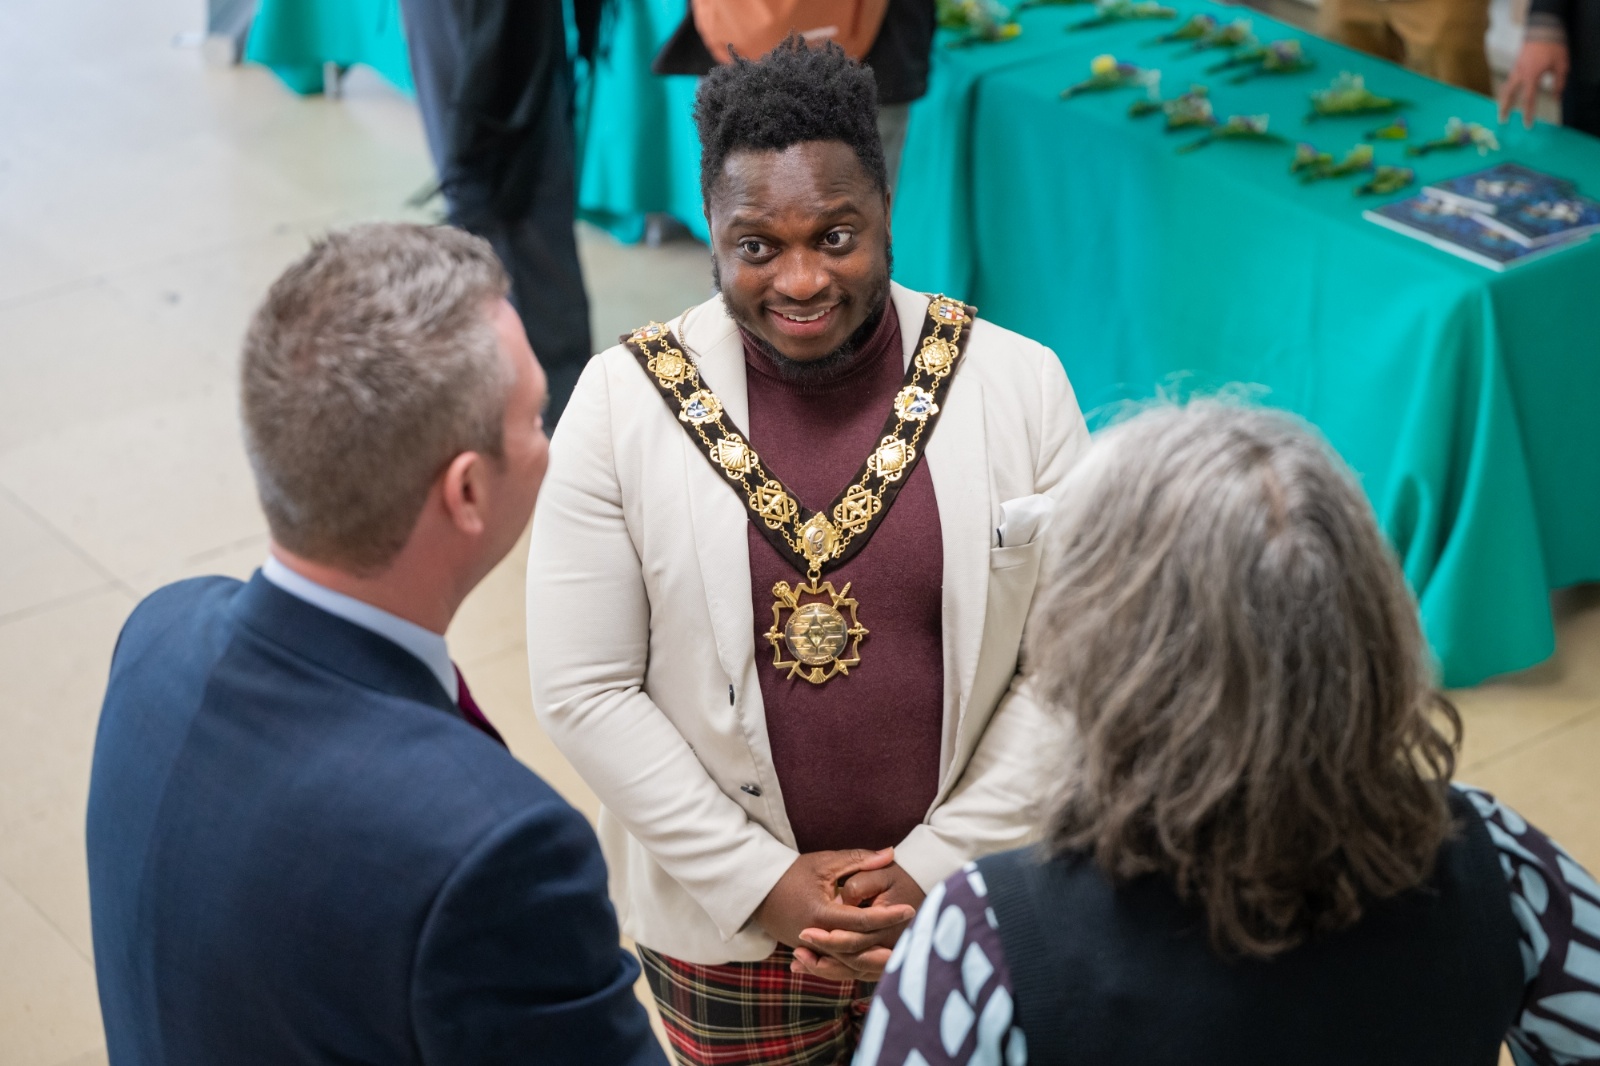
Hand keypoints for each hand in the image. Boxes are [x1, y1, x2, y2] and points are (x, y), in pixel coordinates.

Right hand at [754, 848, 916, 973]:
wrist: (759, 891)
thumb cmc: (793, 872)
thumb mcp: (825, 862)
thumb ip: (859, 859)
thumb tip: (890, 854)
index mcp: (819, 913)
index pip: (860, 920)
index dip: (887, 916)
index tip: (910, 909)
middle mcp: (815, 936)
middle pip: (857, 948)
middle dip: (885, 945)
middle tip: (913, 937)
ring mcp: (811, 949)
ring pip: (848, 961)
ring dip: (874, 960)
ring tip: (903, 955)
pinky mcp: (810, 953)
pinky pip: (837, 963)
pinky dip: (858, 963)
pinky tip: (880, 961)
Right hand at [1498, 38, 1568, 127]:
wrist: (1543, 28)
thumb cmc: (1552, 47)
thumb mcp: (1561, 65)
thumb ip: (1559, 83)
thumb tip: (1556, 98)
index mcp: (1531, 76)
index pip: (1528, 99)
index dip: (1528, 114)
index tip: (1527, 126)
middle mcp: (1520, 74)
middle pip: (1508, 95)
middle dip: (1504, 109)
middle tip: (1501, 121)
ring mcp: (1516, 69)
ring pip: (1506, 87)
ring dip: (1503, 100)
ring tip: (1501, 110)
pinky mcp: (1516, 65)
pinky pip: (1510, 80)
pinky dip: (1507, 90)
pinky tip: (1509, 95)